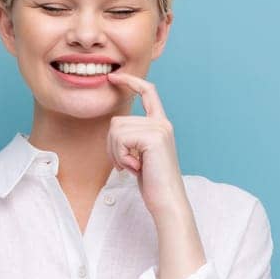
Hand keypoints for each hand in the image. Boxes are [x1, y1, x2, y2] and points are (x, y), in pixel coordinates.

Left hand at [105, 69, 187, 215]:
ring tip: (132, 166)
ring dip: (116, 153)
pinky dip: (121, 156)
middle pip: (117, 121)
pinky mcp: (154, 137)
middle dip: (112, 146)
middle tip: (126, 164)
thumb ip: (132, 137)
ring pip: (116, 130)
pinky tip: (134, 168)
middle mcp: (162, 123)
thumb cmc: (153, 183)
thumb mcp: (140, 154)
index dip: (130, 81)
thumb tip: (114, 126)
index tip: (114, 78)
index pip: (148, 92)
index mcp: (161, 124)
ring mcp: (159, 128)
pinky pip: (120, 139)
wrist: (167, 200)